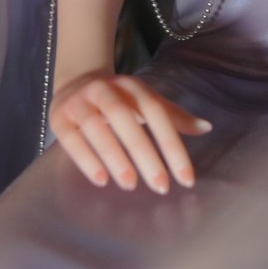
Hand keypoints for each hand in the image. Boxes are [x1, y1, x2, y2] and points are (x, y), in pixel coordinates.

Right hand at [49, 72, 211, 192]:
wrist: (75, 81)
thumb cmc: (120, 100)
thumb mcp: (146, 102)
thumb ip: (173, 116)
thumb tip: (207, 127)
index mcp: (134, 87)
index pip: (157, 114)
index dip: (172, 145)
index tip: (185, 178)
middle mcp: (107, 91)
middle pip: (126, 120)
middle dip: (145, 153)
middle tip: (160, 186)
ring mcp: (80, 103)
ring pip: (97, 128)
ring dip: (115, 156)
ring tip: (131, 184)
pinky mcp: (60, 119)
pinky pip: (72, 139)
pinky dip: (86, 159)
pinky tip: (101, 181)